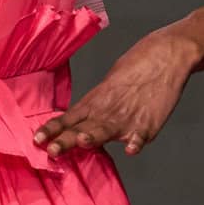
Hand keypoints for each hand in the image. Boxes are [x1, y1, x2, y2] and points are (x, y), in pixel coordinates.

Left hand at [33, 26, 201, 159]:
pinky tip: (132, 149)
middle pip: (83, 129)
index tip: (36, 140)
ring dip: (94, 137)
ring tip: (83, 142)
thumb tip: (82, 122)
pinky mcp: (149, 123)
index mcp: (96, 101)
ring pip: (107, 131)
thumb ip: (96, 106)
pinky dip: (136, 142)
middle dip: (66, 140)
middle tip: (52, 150)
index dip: (53, 129)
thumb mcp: (109, 83)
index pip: (69, 118)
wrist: (167, 54)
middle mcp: (108, 111)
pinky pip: (141, 135)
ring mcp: (129, 118)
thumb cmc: (137, 66)